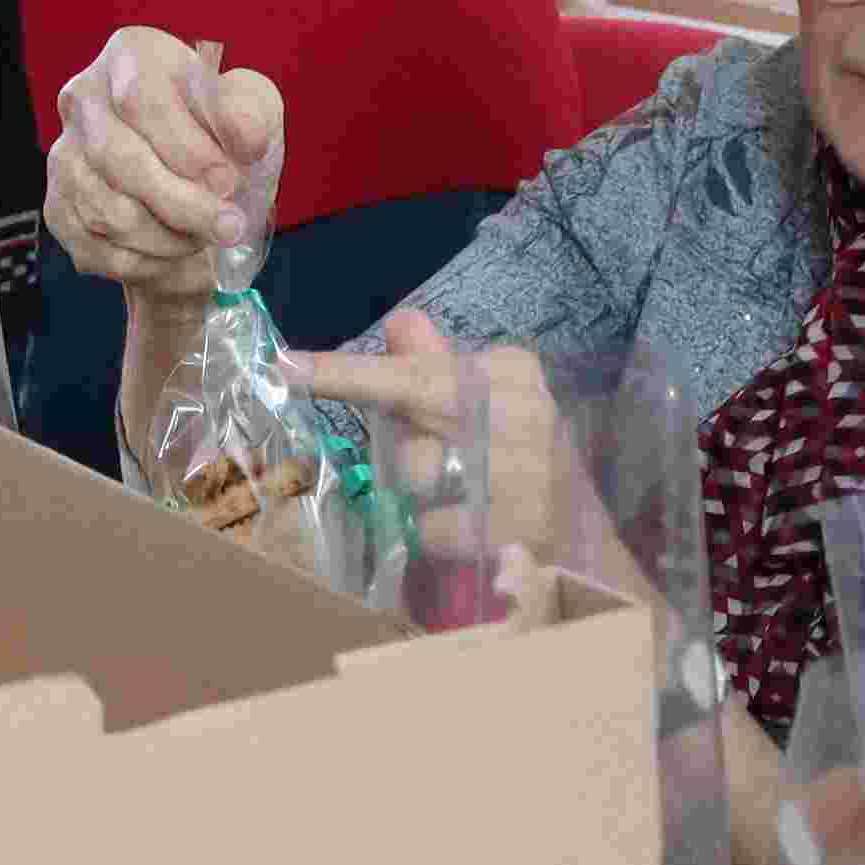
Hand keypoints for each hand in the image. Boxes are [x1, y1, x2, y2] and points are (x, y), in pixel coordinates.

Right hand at [44, 26, 287, 300]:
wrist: (193, 181)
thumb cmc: (221, 133)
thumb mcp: (252, 110)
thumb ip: (251, 114)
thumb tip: (244, 137)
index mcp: (129, 56)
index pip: (140, 99)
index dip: (185, 147)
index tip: (229, 181)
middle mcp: (82, 99)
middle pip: (117, 158)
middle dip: (182, 202)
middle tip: (230, 227)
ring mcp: (63, 155)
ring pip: (107, 211)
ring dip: (169, 236)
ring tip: (208, 234)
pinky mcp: (58, 208)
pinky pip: (98, 249)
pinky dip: (148, 261)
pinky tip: (177, 250)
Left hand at [287, 302, 565, 521]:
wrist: (578, 542)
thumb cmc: (514, 462)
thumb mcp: (481, 406)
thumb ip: (435, 366)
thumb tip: (401, 322)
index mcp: (510, 372)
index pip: (413, 371)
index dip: (344, 372)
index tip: (286, 368)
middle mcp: (524, 411)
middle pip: (409, 421)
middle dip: (397, 442)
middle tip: (413, 461)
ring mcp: (525, 472)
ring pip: (415, 474)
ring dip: (413, 492)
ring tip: (452, 500)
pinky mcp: (520, 528)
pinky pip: (431, 529)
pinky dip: (430, 534)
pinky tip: (459, 532)